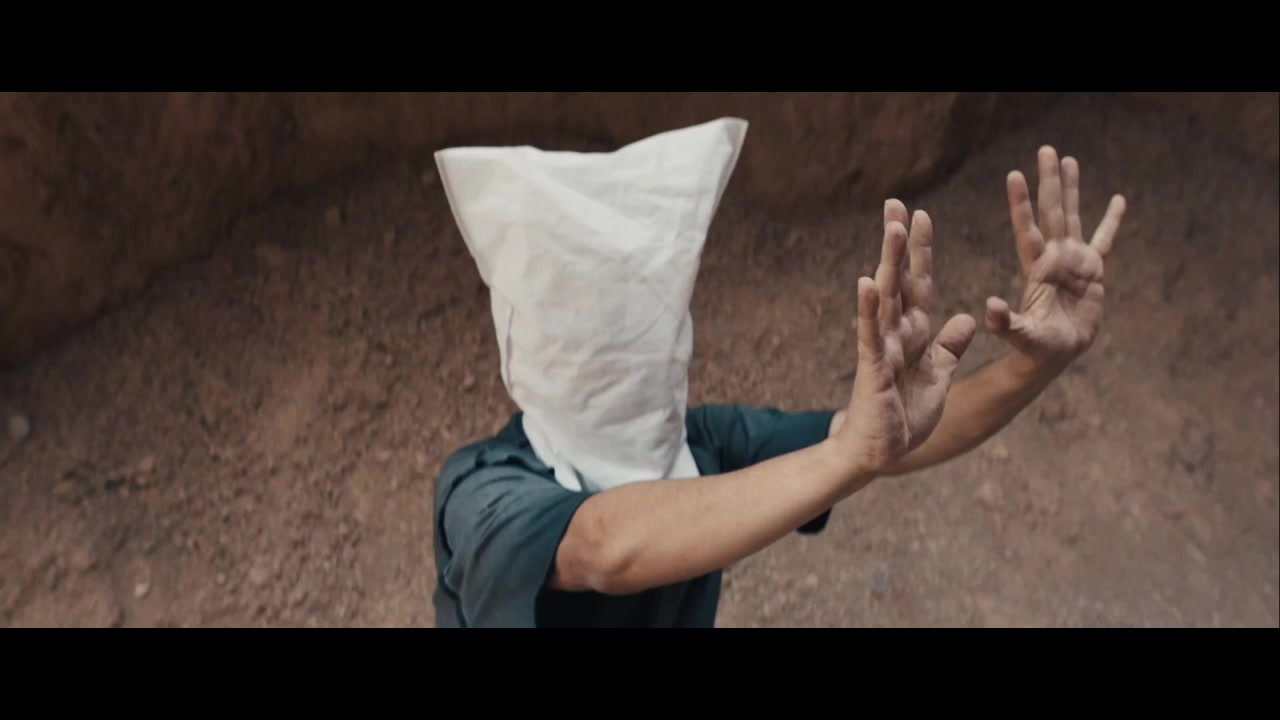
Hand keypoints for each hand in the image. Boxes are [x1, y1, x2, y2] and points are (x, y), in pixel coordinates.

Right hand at [834, 201, 977, 474]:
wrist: (880, 453)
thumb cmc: (903, 416)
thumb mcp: (938, 377)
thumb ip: (949, 347)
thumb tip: (965, 319)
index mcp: (915, 333)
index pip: (919, 283)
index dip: (921, 251)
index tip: (920, 216)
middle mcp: (896, 332)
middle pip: (899, 278)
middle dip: (899, 242)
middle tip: (896, 203)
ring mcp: (882, 346)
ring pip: (886, 297)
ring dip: (889, 261)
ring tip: (891, 228)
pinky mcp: (873, 365)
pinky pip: (871, 332)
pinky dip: (869, 308)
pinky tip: (867, 282)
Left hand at [988, 146, 1126, 366]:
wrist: (1055, 354)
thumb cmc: (1036, 347)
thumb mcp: (1020, 336)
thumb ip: (1006, 323)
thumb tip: (990, 307)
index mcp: (1036, 269)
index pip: (1027, 230)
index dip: (1021, 204)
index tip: (1014, 176)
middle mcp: (1053, 258)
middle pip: (1051, 212)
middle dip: (1049, 182)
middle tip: (1046, 150)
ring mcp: (1072, 261)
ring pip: (1072, 217)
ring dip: (1071, 189)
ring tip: (1068, 159)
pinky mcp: (1092, 271)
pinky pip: (1104, 240)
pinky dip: (1111, 221)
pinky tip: (1117, 200)